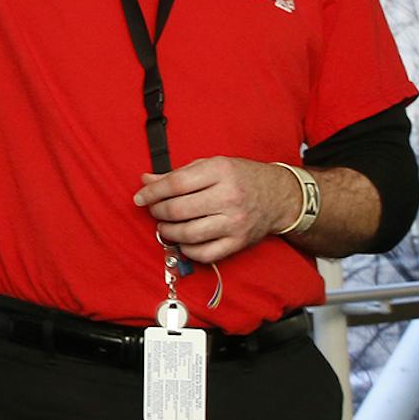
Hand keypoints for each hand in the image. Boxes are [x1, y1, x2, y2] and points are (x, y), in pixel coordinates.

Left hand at [133, 156, 288, 263]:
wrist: (278, 195)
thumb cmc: (241, 177)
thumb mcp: (211, 165)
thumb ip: (178, 174)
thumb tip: (146, 181)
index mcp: (220, 172)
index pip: (175, 184)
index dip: (152, 192)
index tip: (140, 198)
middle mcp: (228, 197)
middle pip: (178, 210)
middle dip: (158, 212)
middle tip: (155, 210)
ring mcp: (234, 222)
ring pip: (188, 234)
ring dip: (168, 232)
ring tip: (165, 226)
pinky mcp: (238, 242)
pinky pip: (204, 253)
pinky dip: (187, 249)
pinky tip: (183, 240)